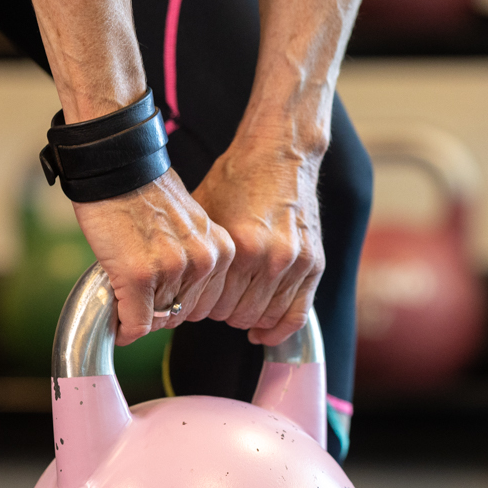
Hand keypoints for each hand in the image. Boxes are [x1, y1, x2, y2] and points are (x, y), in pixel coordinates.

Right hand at [72, 172, 235, 345]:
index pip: (205, 304)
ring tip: (124, 290)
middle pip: (181, 314)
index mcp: (221, 251)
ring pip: (158, 320)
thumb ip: (192, 259)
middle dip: (157, 310)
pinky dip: (124, 327)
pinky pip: (136, 322)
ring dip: (137, 314)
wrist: (116, 166)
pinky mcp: (140, 276)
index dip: (177, 304)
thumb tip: (178, 298)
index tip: (159, 295)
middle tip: (137, 294)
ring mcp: (173, 269)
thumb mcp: (188, 225)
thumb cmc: (144, 191)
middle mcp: (203, 262)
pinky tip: (116, 320)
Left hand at [191, 136, 324, 345]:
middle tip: (213, 299)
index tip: (192, 299)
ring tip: (235, 303)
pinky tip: (262, 333)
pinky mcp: (313, 264)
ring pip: (265, 318)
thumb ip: (198, 255)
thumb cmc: (237, 180)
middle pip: (237, 315)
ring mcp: (296, 264)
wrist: (281, 154)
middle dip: (220, 312)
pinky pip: (297, 315)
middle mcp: (272, 259)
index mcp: (241, 247)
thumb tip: (173, 290)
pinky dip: (277, 330)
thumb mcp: (205, 213)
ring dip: (246, 318)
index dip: (197, 306)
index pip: (213, 305)